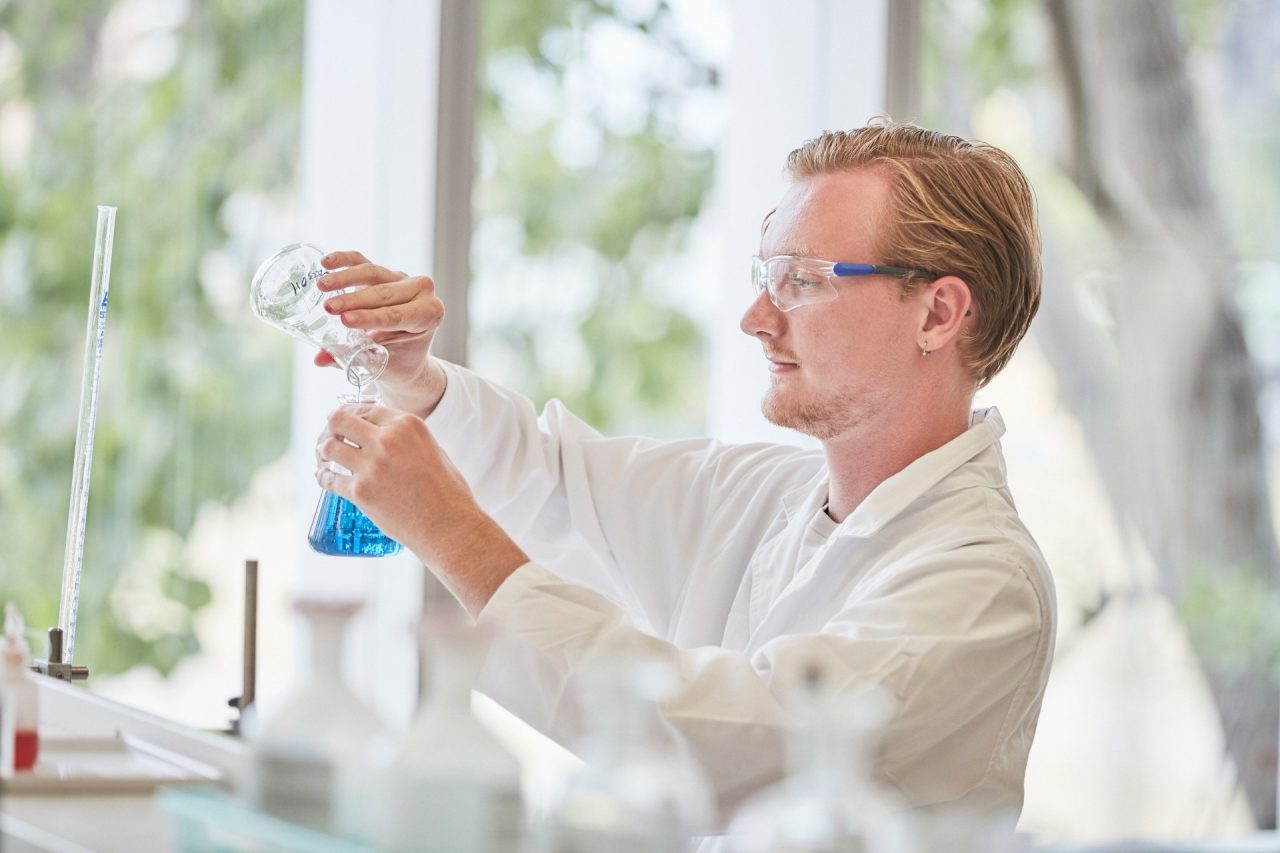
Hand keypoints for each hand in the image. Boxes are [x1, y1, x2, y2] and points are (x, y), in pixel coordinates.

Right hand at [313, 250, 446, 412]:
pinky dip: (345, 259)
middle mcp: (421, 292)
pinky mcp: (383, 272)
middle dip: (354, 300)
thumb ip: (352, 360)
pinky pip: (363, 260)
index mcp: (429, 315)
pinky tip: (326, 262)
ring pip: (373, 273)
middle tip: (329, 308)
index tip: (345, 320)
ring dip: (346, 278)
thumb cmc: (398, 360)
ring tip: (322, 286)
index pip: (397, 315)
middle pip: (385, 292)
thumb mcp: (380, 365)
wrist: (408, 353)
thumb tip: (320, 359)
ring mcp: (402, 279)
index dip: (370, 317)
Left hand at [316, 402, 527, 613]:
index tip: (348, 425)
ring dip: (323, 451)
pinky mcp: (361, 492)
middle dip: (332, 427)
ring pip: (328, 447)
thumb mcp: (433, 450)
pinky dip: (324, 478)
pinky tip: (325, 478)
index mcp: (407, 425)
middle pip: (339, 419)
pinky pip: (329, 479)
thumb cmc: (447, 492)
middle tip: (332, 437)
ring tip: (325, 458)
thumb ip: (408, 440)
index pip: (366, 408)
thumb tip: (388, 437)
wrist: (449, 526)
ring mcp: (371, 466)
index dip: (354, 416)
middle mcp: (387, 440)